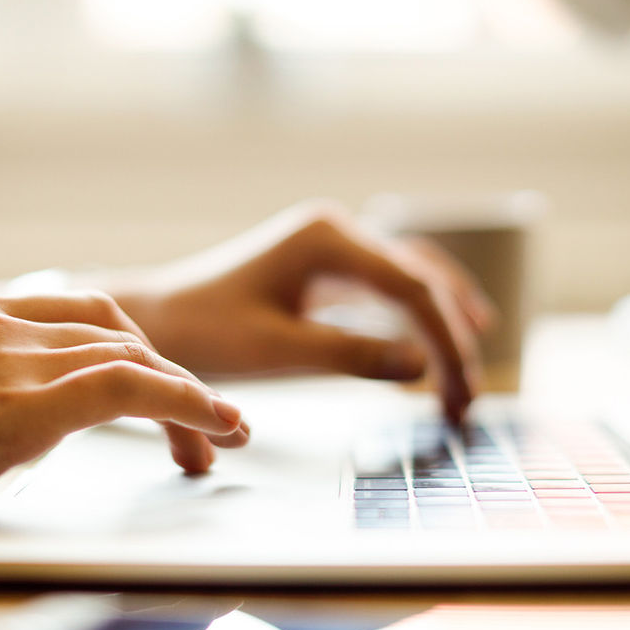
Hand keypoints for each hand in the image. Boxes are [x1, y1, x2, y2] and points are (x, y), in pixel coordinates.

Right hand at [0, 293, 247, 554]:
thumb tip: (23, 424)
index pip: (80, 316)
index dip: (135, 353)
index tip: (162, 394)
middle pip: (116, 329)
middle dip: (168, 375)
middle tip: (202, 429)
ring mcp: (7, 355)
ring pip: (134, 355)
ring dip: (190, 398)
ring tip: (220, 440)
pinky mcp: (20, 403)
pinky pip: (130, 387)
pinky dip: (186, 402)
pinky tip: (216, 425)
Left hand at [115, 202, 488, 420]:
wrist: (158, 319)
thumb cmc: (205, 332)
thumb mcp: (277, 351)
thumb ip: (350, 356)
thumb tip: (422, 368)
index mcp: (326, 238)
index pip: (412, 289)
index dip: (447, 343)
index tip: (461, 395)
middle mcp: (336, 230)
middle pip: (422, 278)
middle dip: (453, 337)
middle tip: (469, 399)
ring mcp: (333, 245)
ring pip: (414, 276)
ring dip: (445, 322)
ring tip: (471, 373)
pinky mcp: (327, 266)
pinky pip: (391, 285)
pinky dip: (420, 316)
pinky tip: (440, 345)